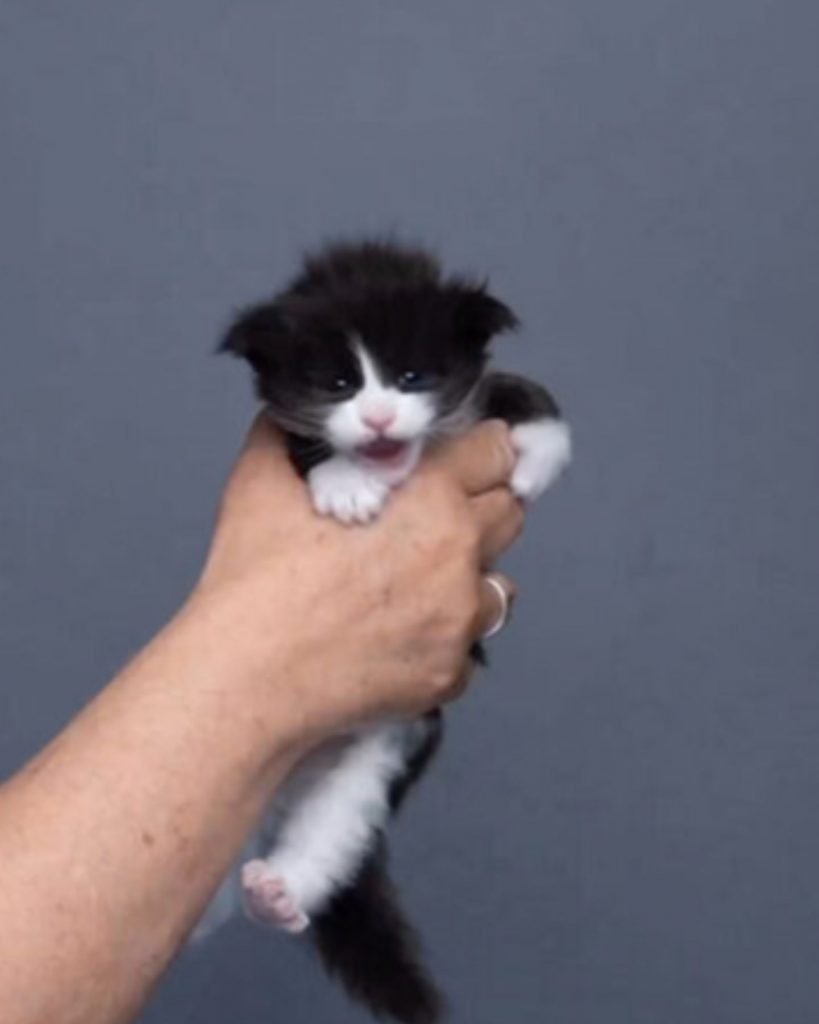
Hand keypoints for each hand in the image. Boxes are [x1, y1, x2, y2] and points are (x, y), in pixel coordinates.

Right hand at [192, 415, 522, 743]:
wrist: (246, 679)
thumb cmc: (255, 583)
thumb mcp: (260, 484)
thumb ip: (288, 436)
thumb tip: (294, 417)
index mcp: (430, 499)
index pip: (496, 452)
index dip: (480, 448)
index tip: (465, 456)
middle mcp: (460, 557)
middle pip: (510, 513)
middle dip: (481, 506)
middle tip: (435, 516)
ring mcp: (460, 622)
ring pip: (499, 586)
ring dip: (469, 578)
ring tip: (414, 584)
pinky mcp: (447, 675)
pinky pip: (467, 647)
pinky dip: (442, 638)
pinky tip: (396, 635)